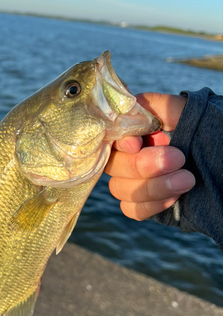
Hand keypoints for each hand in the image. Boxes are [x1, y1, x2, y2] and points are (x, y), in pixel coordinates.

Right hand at [105, 93, 195, 220]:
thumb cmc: (207, 130)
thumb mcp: (184, 111)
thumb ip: (156, 106)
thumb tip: (127, 108)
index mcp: (132, 130)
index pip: (109, 136)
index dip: (118, 142)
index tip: (137, 144)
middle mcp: (128, 155)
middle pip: (113, 165)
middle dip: (143, 165)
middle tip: (178, 158)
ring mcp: (133, 180)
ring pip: (120, 189)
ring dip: (153, 187)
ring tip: (187, 179)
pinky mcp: (143, 202)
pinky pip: (132, 209)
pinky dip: (151, 205)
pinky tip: (174, 197)